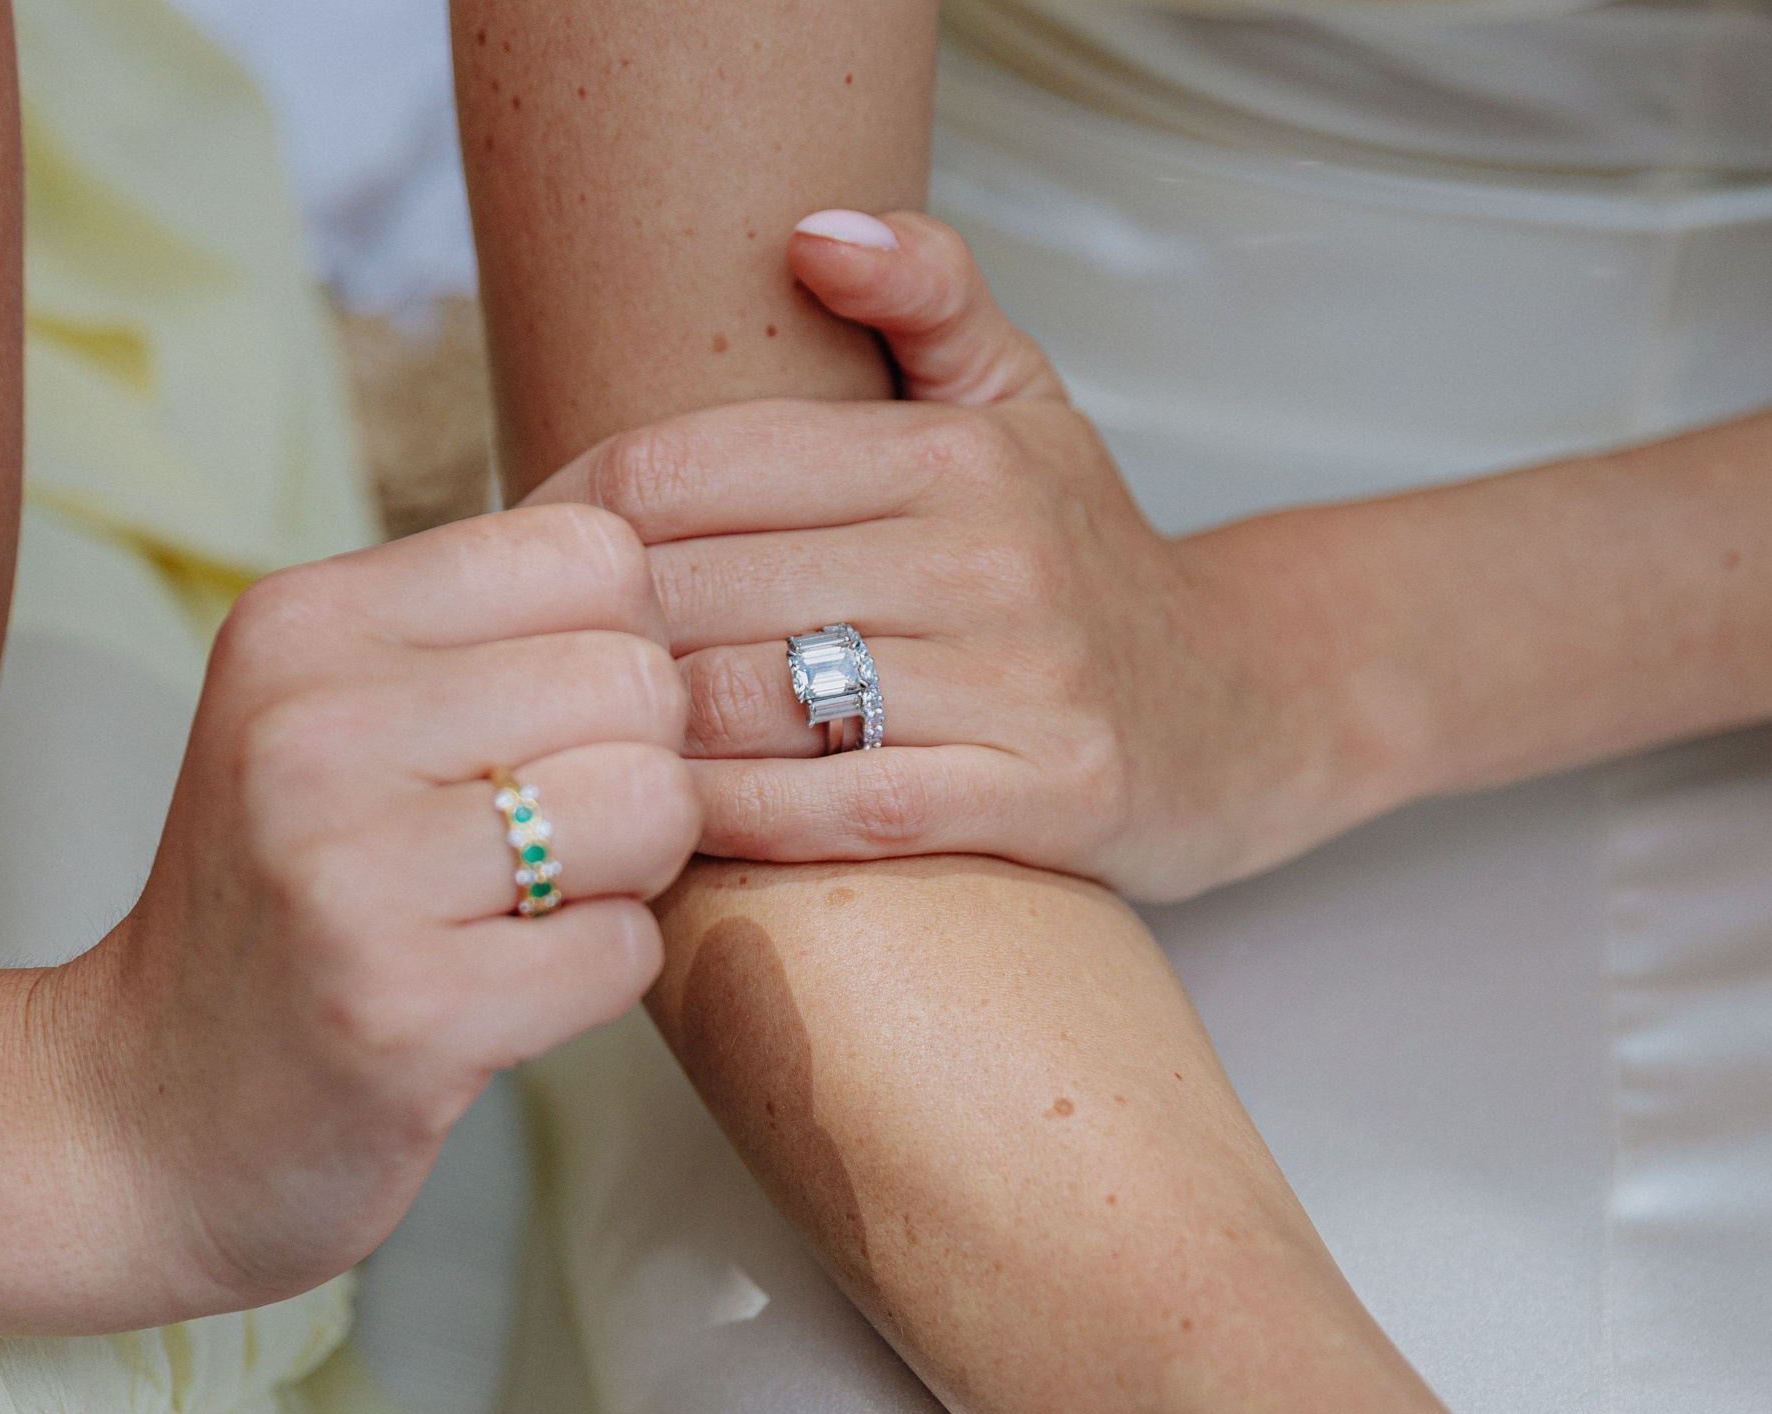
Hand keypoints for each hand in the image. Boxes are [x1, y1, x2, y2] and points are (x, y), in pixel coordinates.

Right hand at [59, 505, 699, 1312]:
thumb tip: (680, 550)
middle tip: (546, 840)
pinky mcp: (400, 1011)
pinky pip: (627, 950)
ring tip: (523, 909)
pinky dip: (593, 980)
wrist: (144, 1114)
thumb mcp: (338, 710)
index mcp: (304, 622)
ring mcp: (348, 872)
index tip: (548, 730)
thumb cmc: (288, 897)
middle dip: (636, 770)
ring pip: (654, 805)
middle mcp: (311, 726)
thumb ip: (487, 626)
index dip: (619, 648)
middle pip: (641, 680)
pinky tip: (496, 991)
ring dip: (626, 877)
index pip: (596, 550)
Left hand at [525, 212, 1365, 900]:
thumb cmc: (1079, 556)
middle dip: (589, 639)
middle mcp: (989, 553)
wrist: (1245, 705)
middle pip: (694, 591)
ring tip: (586, 743)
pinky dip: (731, 823)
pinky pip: (832, 814)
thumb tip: (810, 231)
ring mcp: (1022, 681)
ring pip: (749, 705)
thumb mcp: (1019, 399)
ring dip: (642, 735)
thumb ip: (926, 294)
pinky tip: (674, 819)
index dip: (567, 518)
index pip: (683, 467)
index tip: (526, 564)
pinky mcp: (1045, 800)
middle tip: (532, 672)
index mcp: (951, 449)